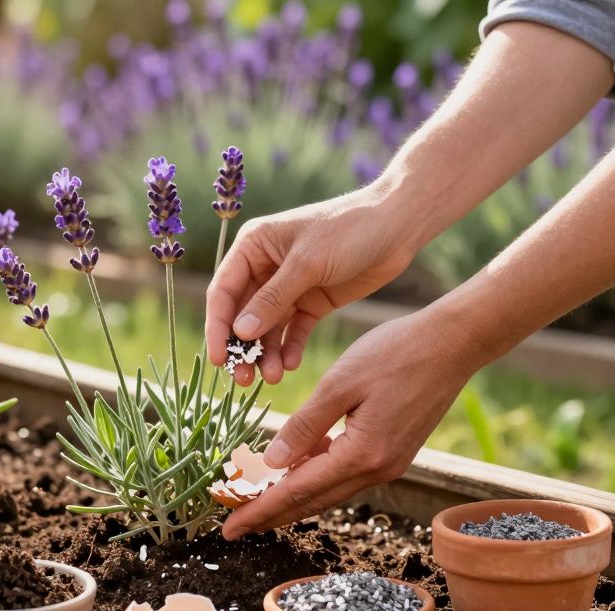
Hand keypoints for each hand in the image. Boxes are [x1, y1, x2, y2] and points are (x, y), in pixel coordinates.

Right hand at [205, 190, 418, 385]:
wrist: (396, 226)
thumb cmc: (348, 229)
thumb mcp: (307, 263)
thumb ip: (272, 299)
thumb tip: (240, 333)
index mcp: (253, 247)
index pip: (224, 292)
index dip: (218, 327)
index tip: (218, 360)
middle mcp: (264, 267)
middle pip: (242, 315)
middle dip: (243, 348)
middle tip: (244, 379)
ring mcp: (289, 287)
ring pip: (267, 328)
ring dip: (267, 353)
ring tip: (273, 377)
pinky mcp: (312, 302)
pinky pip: (293, 330)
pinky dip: (290, 347)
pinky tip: (290, 364)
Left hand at [221, 309, 479, 539]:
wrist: (453, 343)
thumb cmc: (396, 353)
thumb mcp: (340, 383)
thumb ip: (304, 426)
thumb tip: (270, 462)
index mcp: (362, 455)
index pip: (298, 492)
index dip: (260, 510)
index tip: (230, 528)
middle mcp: (376, 469)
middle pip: (312, 501)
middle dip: (271, 514)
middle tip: (234, 526)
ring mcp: (388, 464)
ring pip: (328, 491)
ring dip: (292, 498)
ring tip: (256, 502)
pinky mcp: (392, 453)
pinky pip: (344, 474)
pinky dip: (315, 477)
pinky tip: (295, 467)